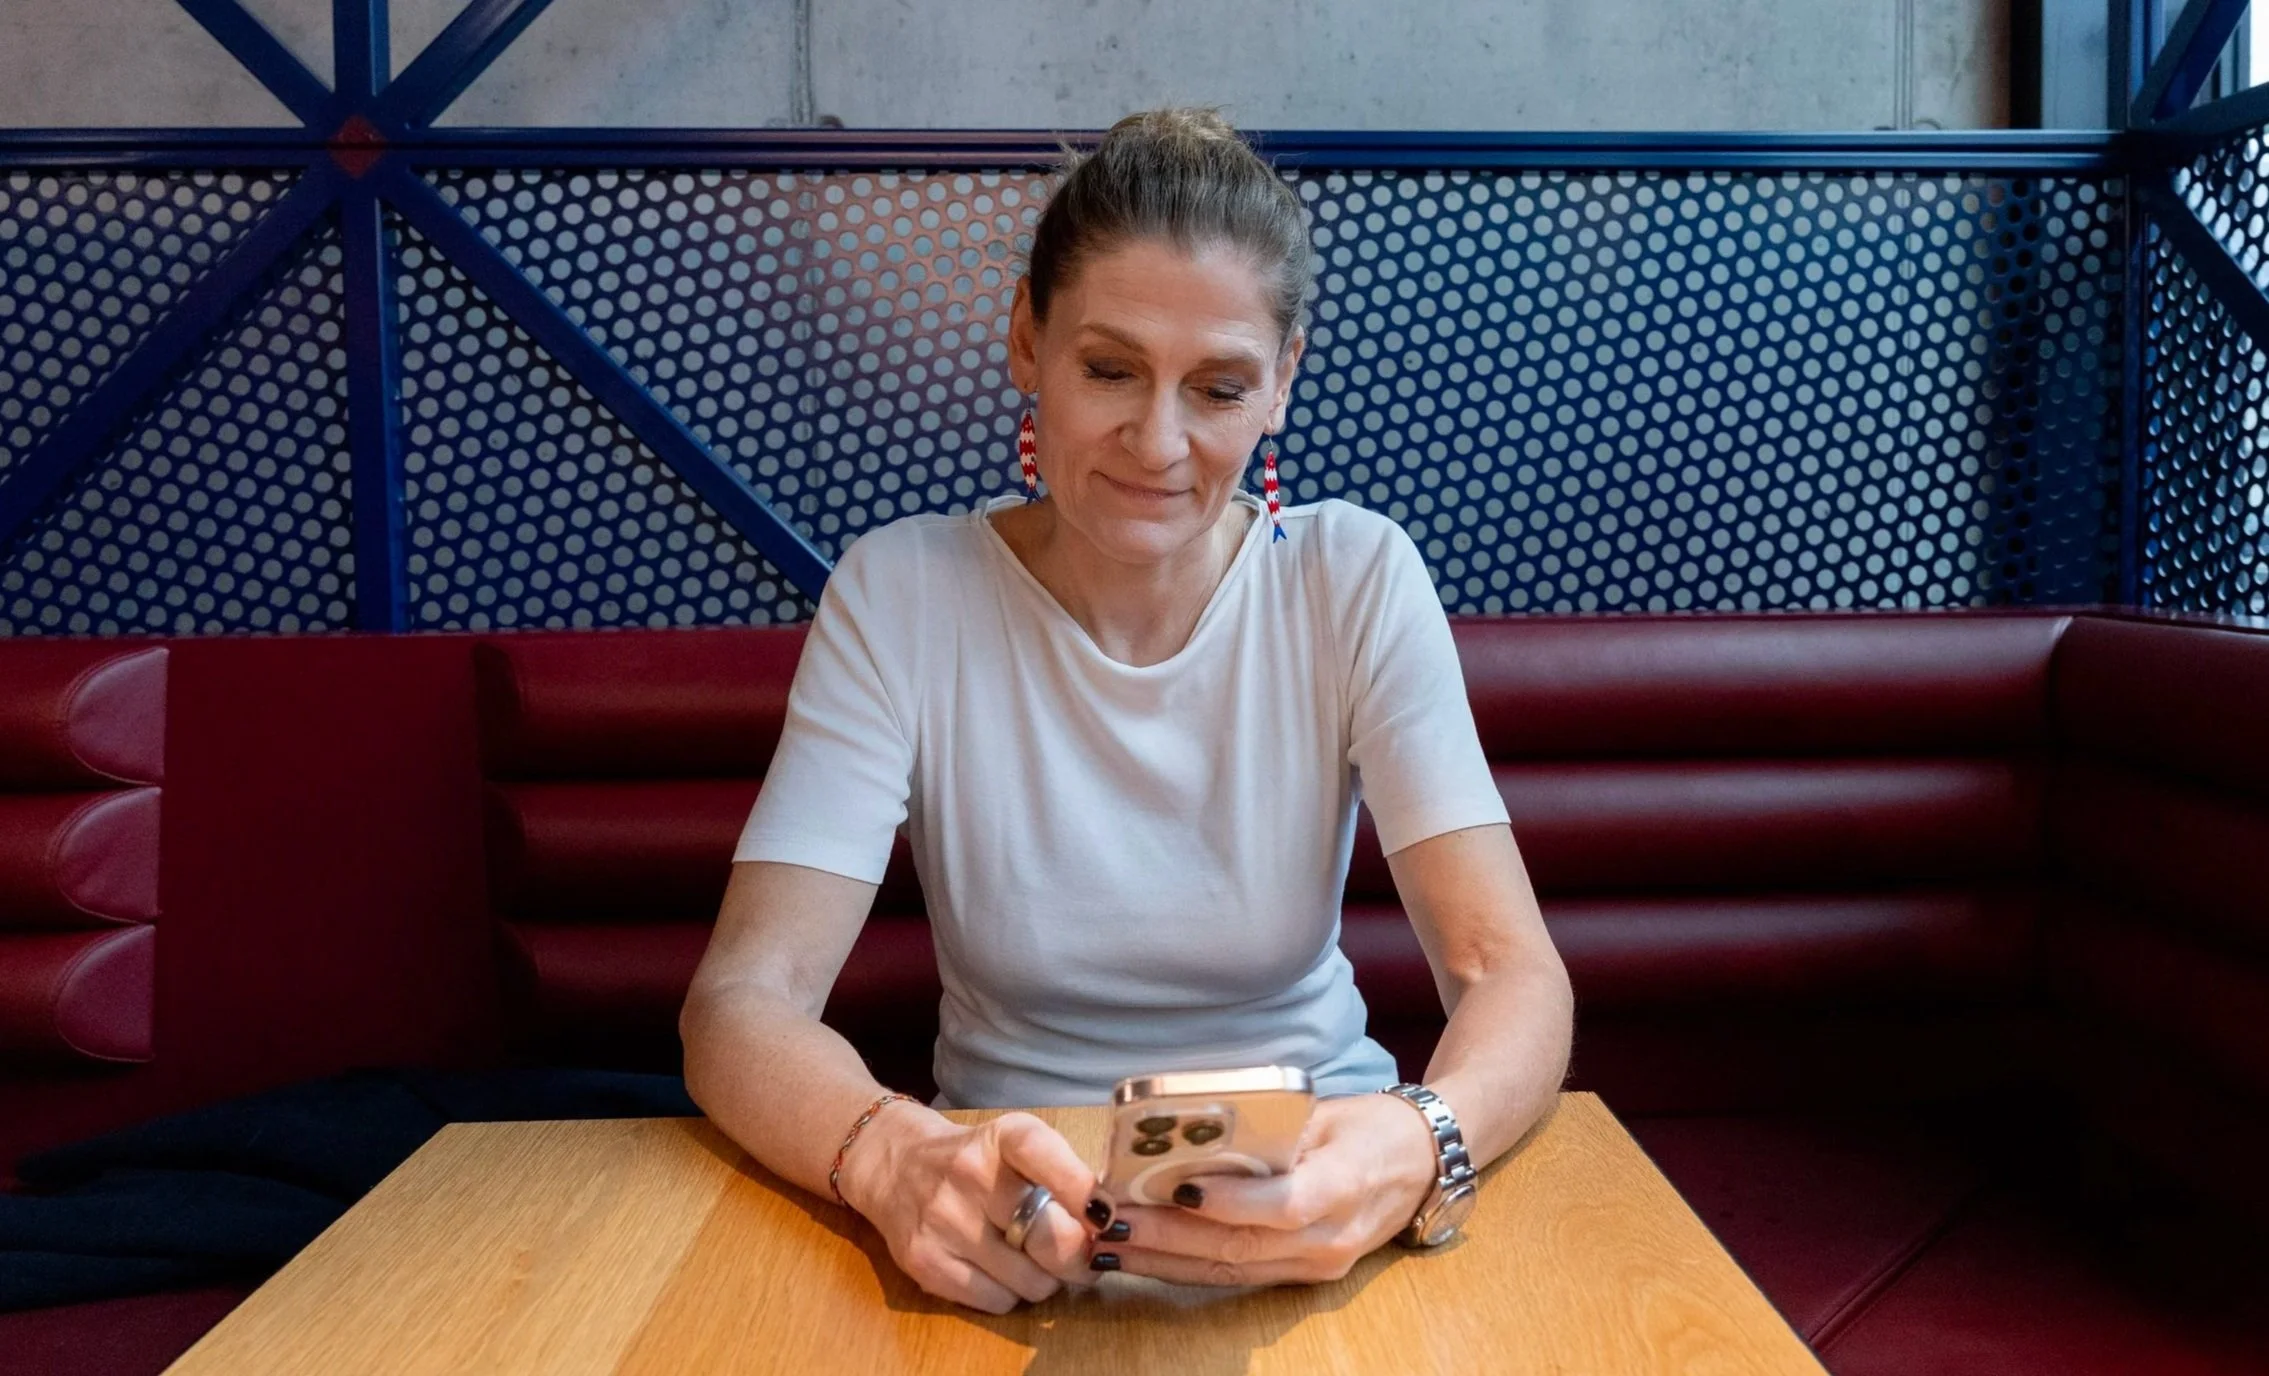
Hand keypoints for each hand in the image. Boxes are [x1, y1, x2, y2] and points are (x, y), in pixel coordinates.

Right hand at [838, 1106, 1111, 1312]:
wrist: (895, 1165)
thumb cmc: (977, 1159)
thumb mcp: (1018, 1146)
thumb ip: (1066, 1177)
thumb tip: (1116, 1227)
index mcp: (1002, 1137)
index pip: (1043, 1154)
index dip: (1082, 1190)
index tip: (1109, 1218)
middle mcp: (968, 1174)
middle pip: (1049, 1237)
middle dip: (1080, 1257)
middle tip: (1085, 1256)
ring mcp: (941, 1221)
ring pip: (1030, 1280)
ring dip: (1045, 1279)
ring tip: (1033, 1258)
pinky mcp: (923, 1262)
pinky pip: (996, 1301)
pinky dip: (1011, 1294)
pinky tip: (1001, 1270)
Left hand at [1097, 1091, 1438, 1285]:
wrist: (1424, 1165)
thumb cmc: (1372, 1127)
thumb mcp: (1328, 1113)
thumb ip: (1270, 1130)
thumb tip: (1194, 1134)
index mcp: (1346, 1184)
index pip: (1284, 1204)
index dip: (1229, 1201)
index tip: (1175, 1186)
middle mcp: (1332, 1237)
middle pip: (1241, 1246)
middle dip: (1168, 1237)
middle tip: (1111, 1220)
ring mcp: (1319, 1264)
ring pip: (1232, 1270)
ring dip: (1165, 1261)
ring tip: (1110, 1244)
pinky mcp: (1305, 1276)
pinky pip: (1239, 1276)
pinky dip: (1187, 1268)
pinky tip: (1144, 1257)